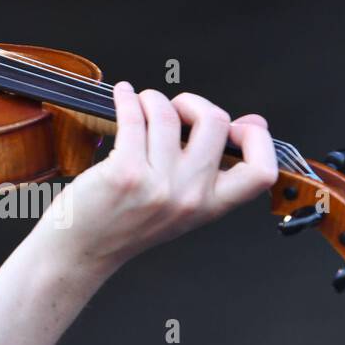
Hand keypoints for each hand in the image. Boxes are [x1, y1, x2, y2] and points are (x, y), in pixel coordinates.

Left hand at [42, 82, 277, 275]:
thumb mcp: (182, 206)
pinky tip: (122, 95)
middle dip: (194, 102)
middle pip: (215, 123)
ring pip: (168, 114)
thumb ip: (211, 172)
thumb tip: (252, 122)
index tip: (239, 124)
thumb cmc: (127, 222)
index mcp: (210, 206)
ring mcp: (158, 185)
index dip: (258, 139)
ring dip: (152, 98)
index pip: (261, 171)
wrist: (83, 250)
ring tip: (141, 102)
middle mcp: (189, 196)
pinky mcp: (125, 173)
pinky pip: (133, 117)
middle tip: (175, 107)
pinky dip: (127, 97)